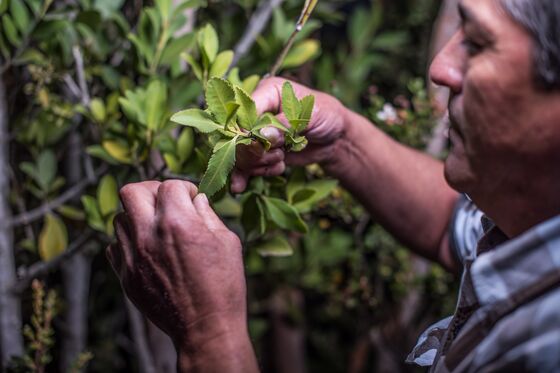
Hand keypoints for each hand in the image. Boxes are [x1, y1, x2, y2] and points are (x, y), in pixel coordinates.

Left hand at [106, 180, 250, 359]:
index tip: (192, 199)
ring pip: (120, 218)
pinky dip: (129, 241)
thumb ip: (208, 215)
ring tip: (157, 227)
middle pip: (131, 191)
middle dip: (151, 190)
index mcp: (177, 222)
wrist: (205, 327)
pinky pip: (114, 246)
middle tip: (166, 202)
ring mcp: (132, 256)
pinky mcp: (126, 275)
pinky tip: (148, 249)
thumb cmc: (223, 284)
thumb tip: (196, 199)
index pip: (170, 185)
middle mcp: (148, 235)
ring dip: (138, 216)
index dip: (184, 188)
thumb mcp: (227, 242)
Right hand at [231, 77, 348, 192]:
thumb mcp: (312, 115)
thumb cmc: (327, 115)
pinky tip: (265, 175)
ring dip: (258, 164)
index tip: (259, 146)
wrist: (336, 138)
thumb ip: (287, 124)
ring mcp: (256, 133)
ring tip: (280, 161)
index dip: (246, 132)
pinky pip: (248, 167)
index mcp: (267, 92)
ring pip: (240, 154)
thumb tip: (262, 134)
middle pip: (237, 136)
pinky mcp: (261, 151)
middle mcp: (256, 111)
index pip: (244, 111)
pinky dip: (255, 174)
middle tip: (277, 155)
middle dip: (253, 152)